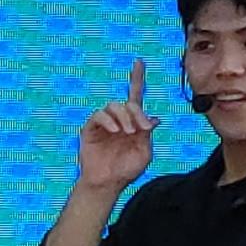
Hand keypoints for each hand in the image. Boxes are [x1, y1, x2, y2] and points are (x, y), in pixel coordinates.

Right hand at [75, 60, 159, 196]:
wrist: (109, 183)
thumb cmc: (127, 170)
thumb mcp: (144, 152)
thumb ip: (148, 135)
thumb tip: (154, 118)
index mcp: (133, 123)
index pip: (135, 97)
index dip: (137, 79)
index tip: (140, 62)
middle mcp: (118, 119)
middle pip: (127, 102)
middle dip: (137, 113)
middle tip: (141, 129)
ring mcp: (104, 123)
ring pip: (113, 106)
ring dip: (124, 117)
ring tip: (127, 132)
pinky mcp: (91, 128)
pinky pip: (99, 116)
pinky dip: (108, 120)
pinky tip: (115, 131)